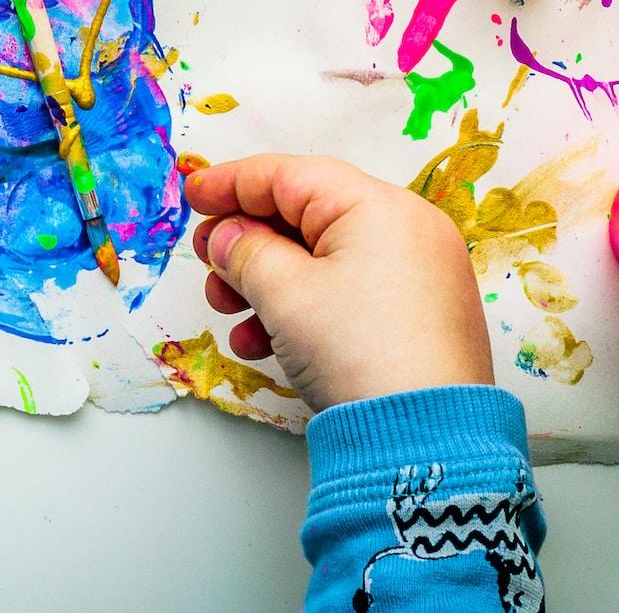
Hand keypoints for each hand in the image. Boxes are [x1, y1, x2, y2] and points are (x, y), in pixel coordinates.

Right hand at [187, 154, 493, 411]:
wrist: (425, 443)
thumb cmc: (359, 354)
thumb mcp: (283, 294)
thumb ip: (243, 250)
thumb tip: (226, 236)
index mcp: (380, 207)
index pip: (291, 175)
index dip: (233, 182)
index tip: (193, 194)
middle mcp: (407, 231)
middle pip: (306, 216)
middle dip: (247, 243)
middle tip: (208, 264)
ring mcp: (417, 275)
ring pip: (322, 259)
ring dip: (266, 282)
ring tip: (232, 315)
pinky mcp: (417, 316)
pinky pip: (347, 291)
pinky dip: (302, 307)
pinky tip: (265, 342)